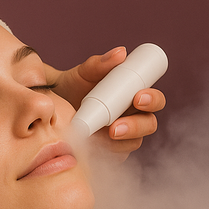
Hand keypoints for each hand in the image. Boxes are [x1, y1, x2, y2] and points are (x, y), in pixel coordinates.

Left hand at [46, 47, 165, 156]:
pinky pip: (119, 155)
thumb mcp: (83, 73)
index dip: (152, 99)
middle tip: (115, 126)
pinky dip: (110, 152)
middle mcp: (133, 116)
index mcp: (134, 95)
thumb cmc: (73, 85)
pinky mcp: (113, 151)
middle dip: (136, 126)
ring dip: (123, 141)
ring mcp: (124, 136)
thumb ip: (100, 64)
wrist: (54, 106)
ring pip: (135, 142)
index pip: (154, 99)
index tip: (137, 97)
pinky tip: (96, 148)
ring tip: (104, 135)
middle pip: (148, 124)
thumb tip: (121, 53)